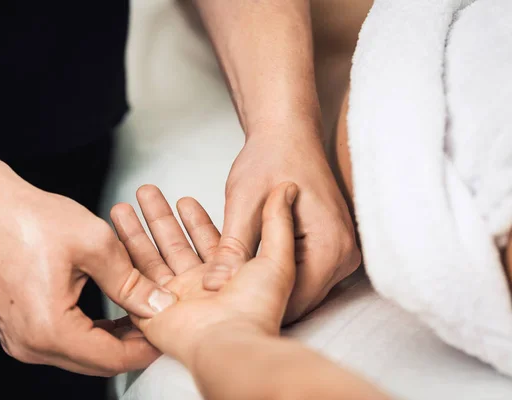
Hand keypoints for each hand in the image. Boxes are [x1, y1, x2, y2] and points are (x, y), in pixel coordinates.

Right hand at [0, 179, 175, 375]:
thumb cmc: (27, 219)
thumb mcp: (95, 244)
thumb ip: (131, 281)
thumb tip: (158, 304)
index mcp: (49, 328)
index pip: (112, 359)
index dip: (147, 349)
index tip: (170, 334)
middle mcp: (30, 343)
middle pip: (97, 362)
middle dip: (132, 346)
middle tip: (160, 324)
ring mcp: (21, 338)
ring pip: (81, 354)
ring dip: (113, 340)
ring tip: (141, 316)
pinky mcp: (18, 327)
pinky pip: (64, 342)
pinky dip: (92, 333)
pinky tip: (113, 315)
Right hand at [110, 183, 297, 365]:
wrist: (230, 343)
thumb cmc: (257, 309)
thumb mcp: (278, 257)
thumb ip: (278, 222)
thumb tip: (287, 190)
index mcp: (225, 273)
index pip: (206, 239)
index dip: (195, 219)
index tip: (184, 199)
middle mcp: (198, 286)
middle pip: (173, 243)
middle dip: (158, 217)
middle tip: (146, 192)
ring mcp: (174, 298)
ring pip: (150, 257)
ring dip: (136, 231)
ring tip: (122, 206)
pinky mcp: (151, 310)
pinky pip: (133, 280)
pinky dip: (123, 258)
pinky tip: (113, 236)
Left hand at [209, 127, 360, 321]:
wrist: (289, 133)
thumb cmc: (270, 157)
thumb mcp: (242, 202)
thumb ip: (232, 248)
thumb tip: (213, 286)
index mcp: (329, 246)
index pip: (295, 301)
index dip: (256, 308)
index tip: (224, 313)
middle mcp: (345, 256)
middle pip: (300, 300)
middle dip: (262, 300)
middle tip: (220, 304)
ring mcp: (342, 253)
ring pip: (300, 290)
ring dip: (269, 288)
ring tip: (232, 286)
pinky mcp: (332, 249)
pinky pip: (304, 275)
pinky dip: (277, 274)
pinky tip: (250, 268)